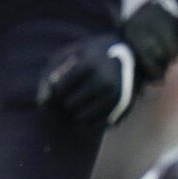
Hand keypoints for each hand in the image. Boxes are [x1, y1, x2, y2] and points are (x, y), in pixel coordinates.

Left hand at [37, 0, 177, 131]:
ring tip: (82, 101)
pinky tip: (92, 111)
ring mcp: (116, 96)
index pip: (58, 90)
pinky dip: (90, 123)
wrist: (135, 52)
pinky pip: (98, 126)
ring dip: (77, 113)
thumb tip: (42, 101)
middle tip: (72, 94)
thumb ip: (53, 72)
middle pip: (69, 105)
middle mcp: (103, 81)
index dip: (52, 92)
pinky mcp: (124, 108)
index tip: (55, 91)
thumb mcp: (75, 52)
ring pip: (82, 118)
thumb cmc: (97, 52)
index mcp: (88, 64)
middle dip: (66, 102)